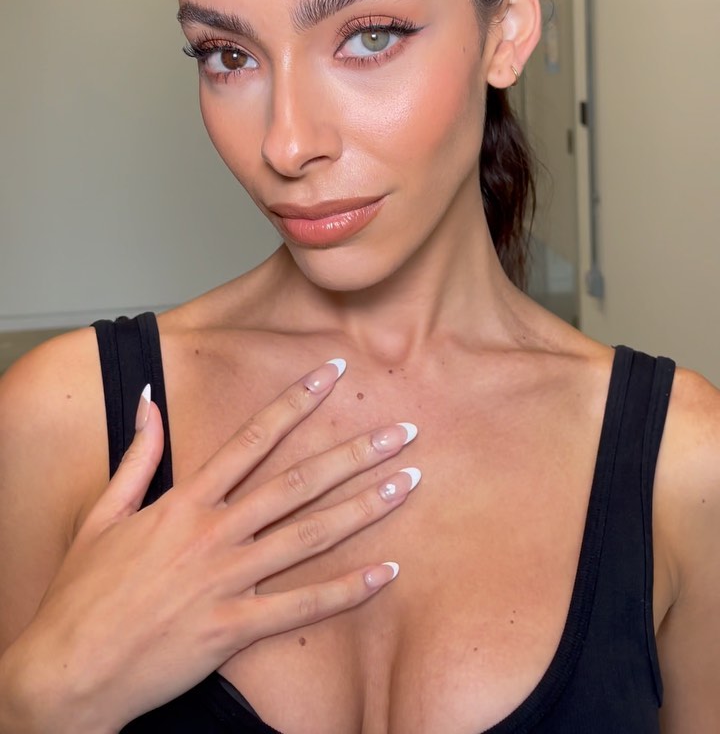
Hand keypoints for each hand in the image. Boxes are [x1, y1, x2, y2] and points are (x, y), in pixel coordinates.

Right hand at [0, 359, 419, 732]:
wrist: (69, 669)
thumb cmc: (83, 594)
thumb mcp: (104, 513)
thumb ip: (137, 454)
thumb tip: (149, 398)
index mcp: (184, 502)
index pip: (251, 438)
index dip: (296, 401)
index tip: (334, 373)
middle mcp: (212, 534)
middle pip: (296, 482)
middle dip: (353, 452)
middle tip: (402, 430)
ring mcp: (225, 581)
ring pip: (308, 535)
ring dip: (363, 508)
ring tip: (407, 483)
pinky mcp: (232, 629)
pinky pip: (300, 606)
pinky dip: (347, 590)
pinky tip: (387, 572)